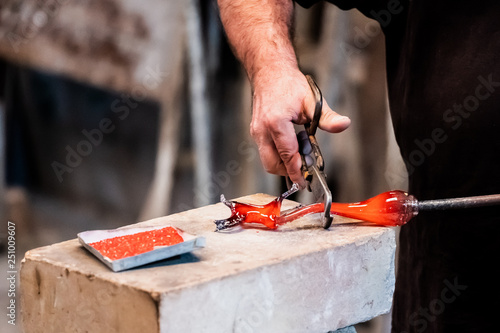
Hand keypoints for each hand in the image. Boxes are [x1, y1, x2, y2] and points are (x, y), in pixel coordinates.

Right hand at [250, 68, 350, 187]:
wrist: (270, 72)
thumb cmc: (288, 84)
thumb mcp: (312, 100)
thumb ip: (328, 117)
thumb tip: (343, 125)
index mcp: (276, 122)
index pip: (287, 154)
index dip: (296, 170)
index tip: (304, 181)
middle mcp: (262, 130)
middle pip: (272, 164)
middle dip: (289, 171)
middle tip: (305, 169)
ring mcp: (256, 132)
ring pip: (267, 160)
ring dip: (284, 162)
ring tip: (300, 150)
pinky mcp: (255, 132)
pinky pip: (266, 151)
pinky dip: (279, 154)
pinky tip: (293, 143)